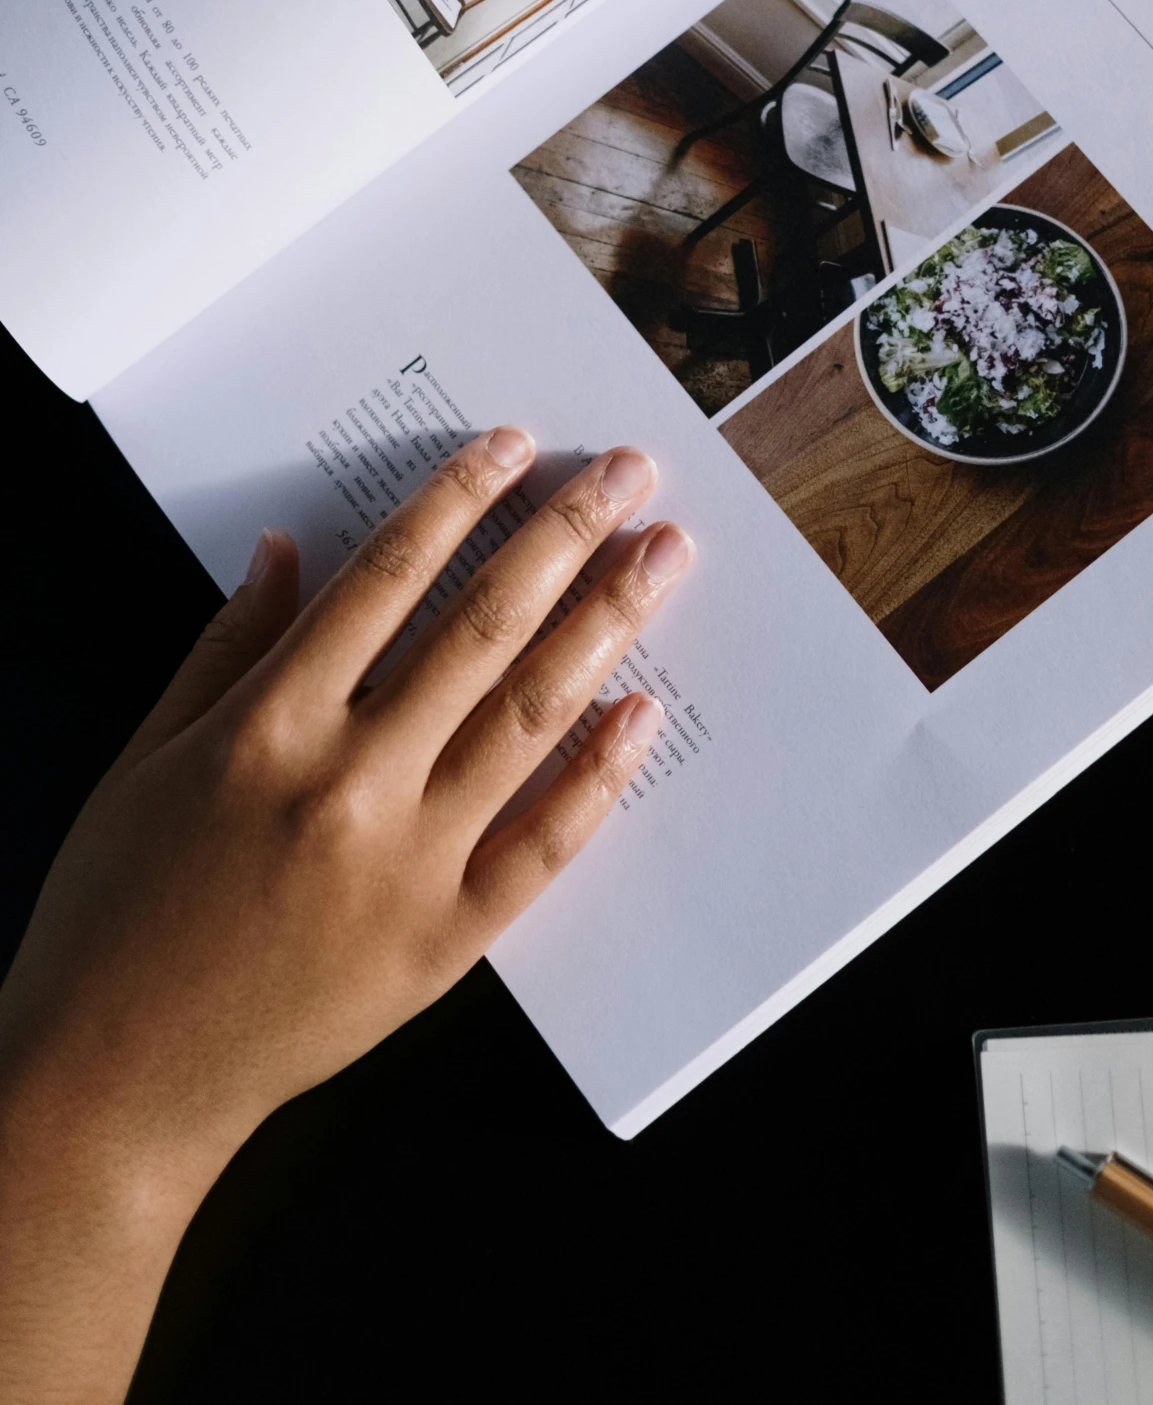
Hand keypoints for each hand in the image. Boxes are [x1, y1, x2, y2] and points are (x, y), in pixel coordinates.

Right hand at [0, 432, 690, 1404]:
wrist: (115, 1084)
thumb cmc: (114, 912)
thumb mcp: (145, 759)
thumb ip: (226, 647)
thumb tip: (289, 548)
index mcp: (269, 726)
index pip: (388, 577)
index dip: (459, 499)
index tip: (517, 444)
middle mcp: (350, 782)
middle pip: (482, 628)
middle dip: (566, 536)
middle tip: (633, 474)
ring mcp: (408, 866)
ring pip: (530, 717)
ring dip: (606, 626)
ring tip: (661, 557)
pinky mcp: (445, 943)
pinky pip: (543, 844)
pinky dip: (598, 775)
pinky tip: (644, 711)